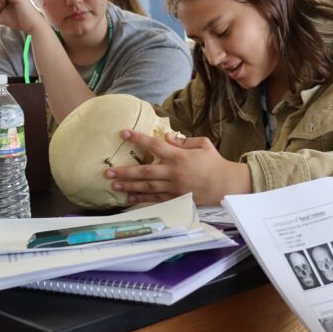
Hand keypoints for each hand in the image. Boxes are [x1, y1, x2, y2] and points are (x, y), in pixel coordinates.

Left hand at [105, 131, 252, 204]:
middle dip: (125, 171)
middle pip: (145, 171)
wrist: (225, 184)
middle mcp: (173, 172)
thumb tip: (167, 137)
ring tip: (113, 184)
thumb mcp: (202, 144)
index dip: (138, 138)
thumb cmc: (214, 162)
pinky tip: (129, 196)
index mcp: (179, 156)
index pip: (154, 145)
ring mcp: (174, 187)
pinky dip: (142, 198)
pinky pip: (155, 198)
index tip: (123, 133)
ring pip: (147, 187)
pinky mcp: (176, 197)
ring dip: (129, 185)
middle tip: (107, 171)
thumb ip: (183, 141)